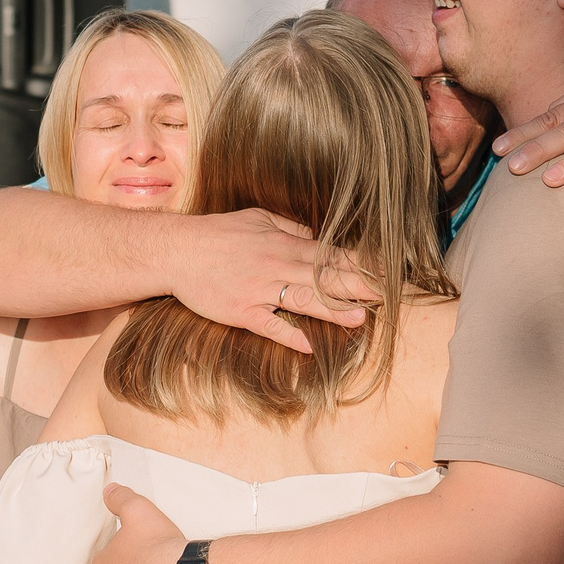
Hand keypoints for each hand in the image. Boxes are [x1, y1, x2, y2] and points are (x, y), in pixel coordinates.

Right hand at [167, 210, 377, 357]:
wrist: (177, 250)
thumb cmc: (218, 233)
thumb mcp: (257, 218)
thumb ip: (289, 227)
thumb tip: (316, 235)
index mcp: (283, 243)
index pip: (328, 255)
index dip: (357, 264)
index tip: (383, 272)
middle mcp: (276, 265)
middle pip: (323, 277)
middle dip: (356, 286)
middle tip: (385, 296)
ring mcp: (259, 290)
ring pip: (302, 299)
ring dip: (332, 309)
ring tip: (359, 318)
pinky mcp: (241, 311)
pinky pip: (268, 325)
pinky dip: (288, 334)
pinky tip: (308, 345)